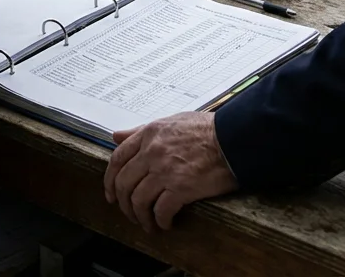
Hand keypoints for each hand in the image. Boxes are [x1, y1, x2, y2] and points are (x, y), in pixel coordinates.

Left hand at [103, 112, 238, 232]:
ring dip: (140, 217)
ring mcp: (164, 171)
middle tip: (131, 214)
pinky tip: (167, 224)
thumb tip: (116, 136)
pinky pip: (161, 211)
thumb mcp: (171, 121)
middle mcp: (152, 152)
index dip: (110, 181)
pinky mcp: (181, 188)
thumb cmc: (208, 129)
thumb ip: (141, 131)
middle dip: (124, 204)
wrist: (234, 138)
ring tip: (149, 224)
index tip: (111, 194)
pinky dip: (161, 221)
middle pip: (123, 183)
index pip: (117, 159)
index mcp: (148, 135)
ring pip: (138, 200)